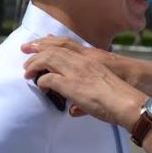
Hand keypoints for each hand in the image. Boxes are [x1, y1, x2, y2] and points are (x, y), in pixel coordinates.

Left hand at [23, 42, 146, 127]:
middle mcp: (82, 61)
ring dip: (34, 64)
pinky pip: (48, 78)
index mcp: (91, 58)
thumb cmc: (119, 98)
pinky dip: (41, 81)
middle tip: (25, 52)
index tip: (38, 43)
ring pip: (47, 59)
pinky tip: (40, 86)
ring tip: (27, 71)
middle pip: (53, 49)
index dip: (49, 42)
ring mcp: (76, 72)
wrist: (126, 102)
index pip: (66, 44)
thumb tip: (73, 109)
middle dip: (36, 49)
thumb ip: (85, 93)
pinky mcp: (70, 85)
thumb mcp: (102, 86)